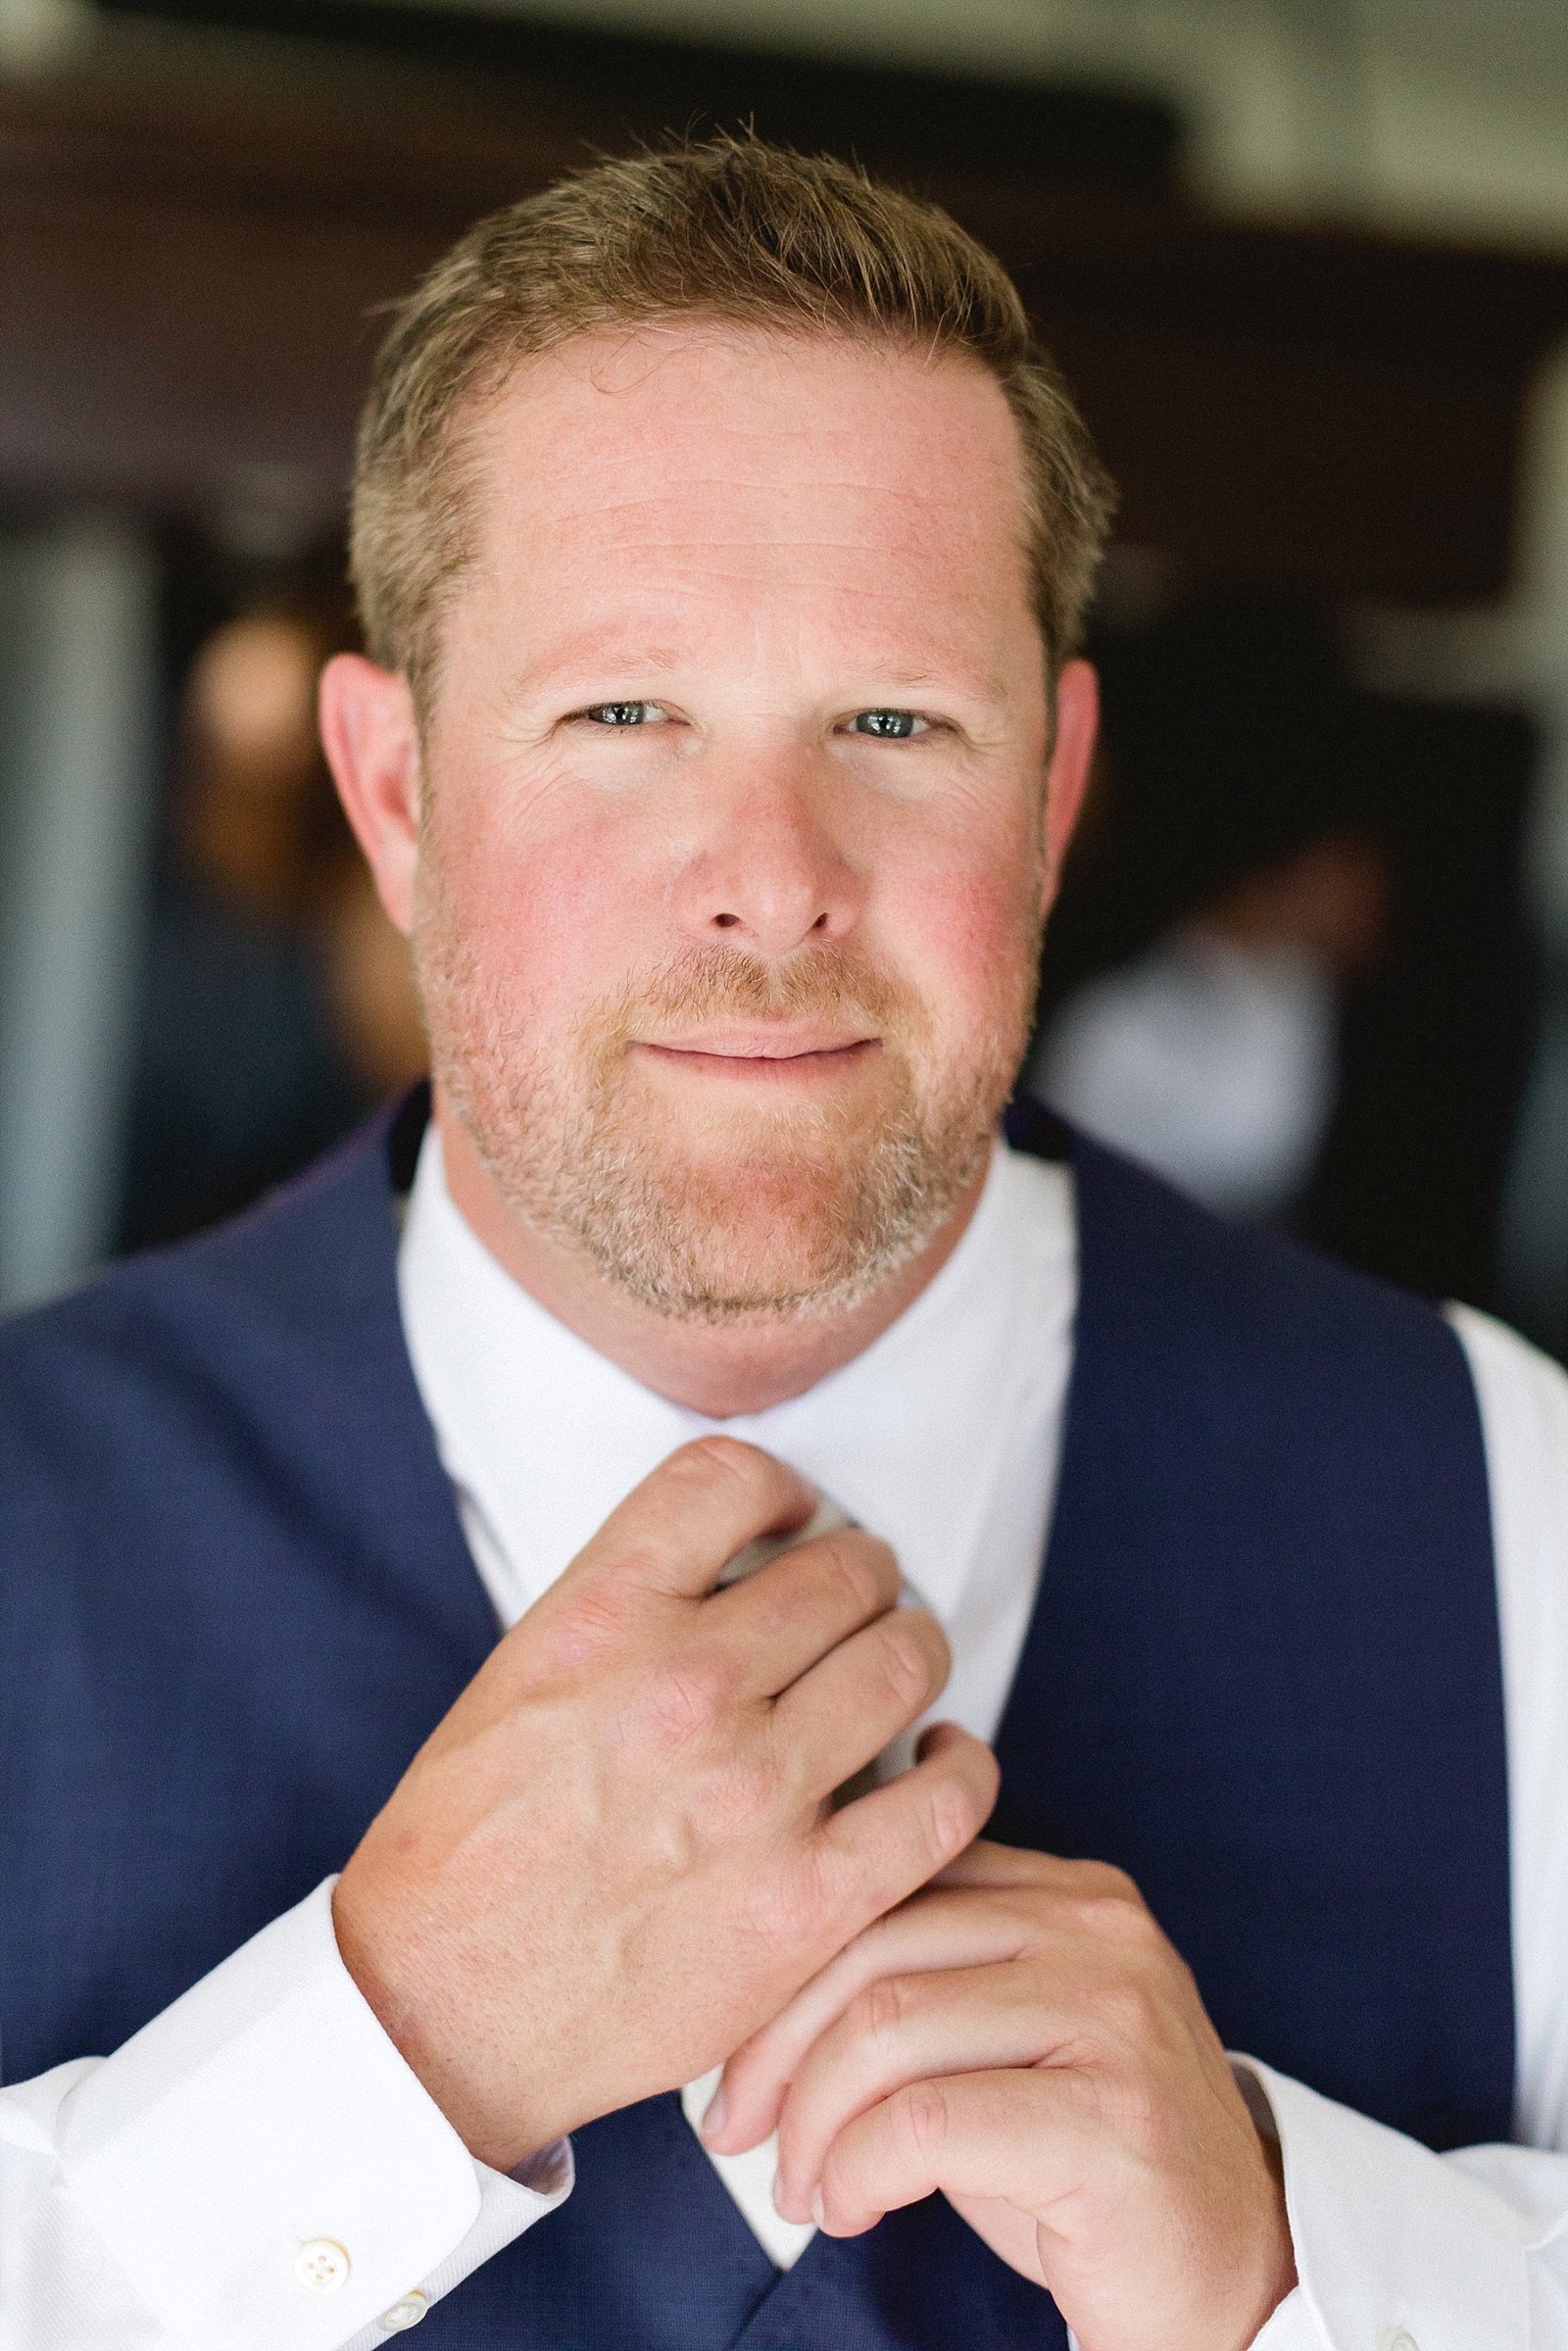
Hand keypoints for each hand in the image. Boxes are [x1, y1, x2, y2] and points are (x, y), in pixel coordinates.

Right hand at [333, 1439, 997, 2170]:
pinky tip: (935, 1762)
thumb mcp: (520, 1677)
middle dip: (862, 1577)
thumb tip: (739, 1566)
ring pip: (907, 1659)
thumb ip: (629, 1610)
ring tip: (890, 1675)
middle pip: (845, 1567)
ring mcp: (755, 1794)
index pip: (732, 1480)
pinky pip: (947, 1798)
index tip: (792, 1519)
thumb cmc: (469, 1850)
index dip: (782, 1488)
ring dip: (911, 1653)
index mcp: (601, 1619)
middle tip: (854, 1606)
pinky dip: (958, 1765)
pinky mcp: (809, 1901)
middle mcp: (685, 1688)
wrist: (442, 2015)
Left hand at [706, 1833, 1295, 2350]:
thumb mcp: (1003, 2042)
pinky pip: (921, 2124)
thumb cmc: (1088, 2168)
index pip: (888, 1880)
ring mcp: (1114, 2016)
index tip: (741, 2052)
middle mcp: (1099, 1931)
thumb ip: (925, 1975)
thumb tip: (766, 1957)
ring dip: (812, 2122)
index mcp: (1071, 1892)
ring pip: (884, 2026)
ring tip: (805, 2185)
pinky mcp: (1110, 2117)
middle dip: (773, 2045)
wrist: (1231, 2285)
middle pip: (872, 1944)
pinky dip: (856, 2172)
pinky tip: (852, 2208)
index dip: (788, 1966)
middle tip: (739, 2127)